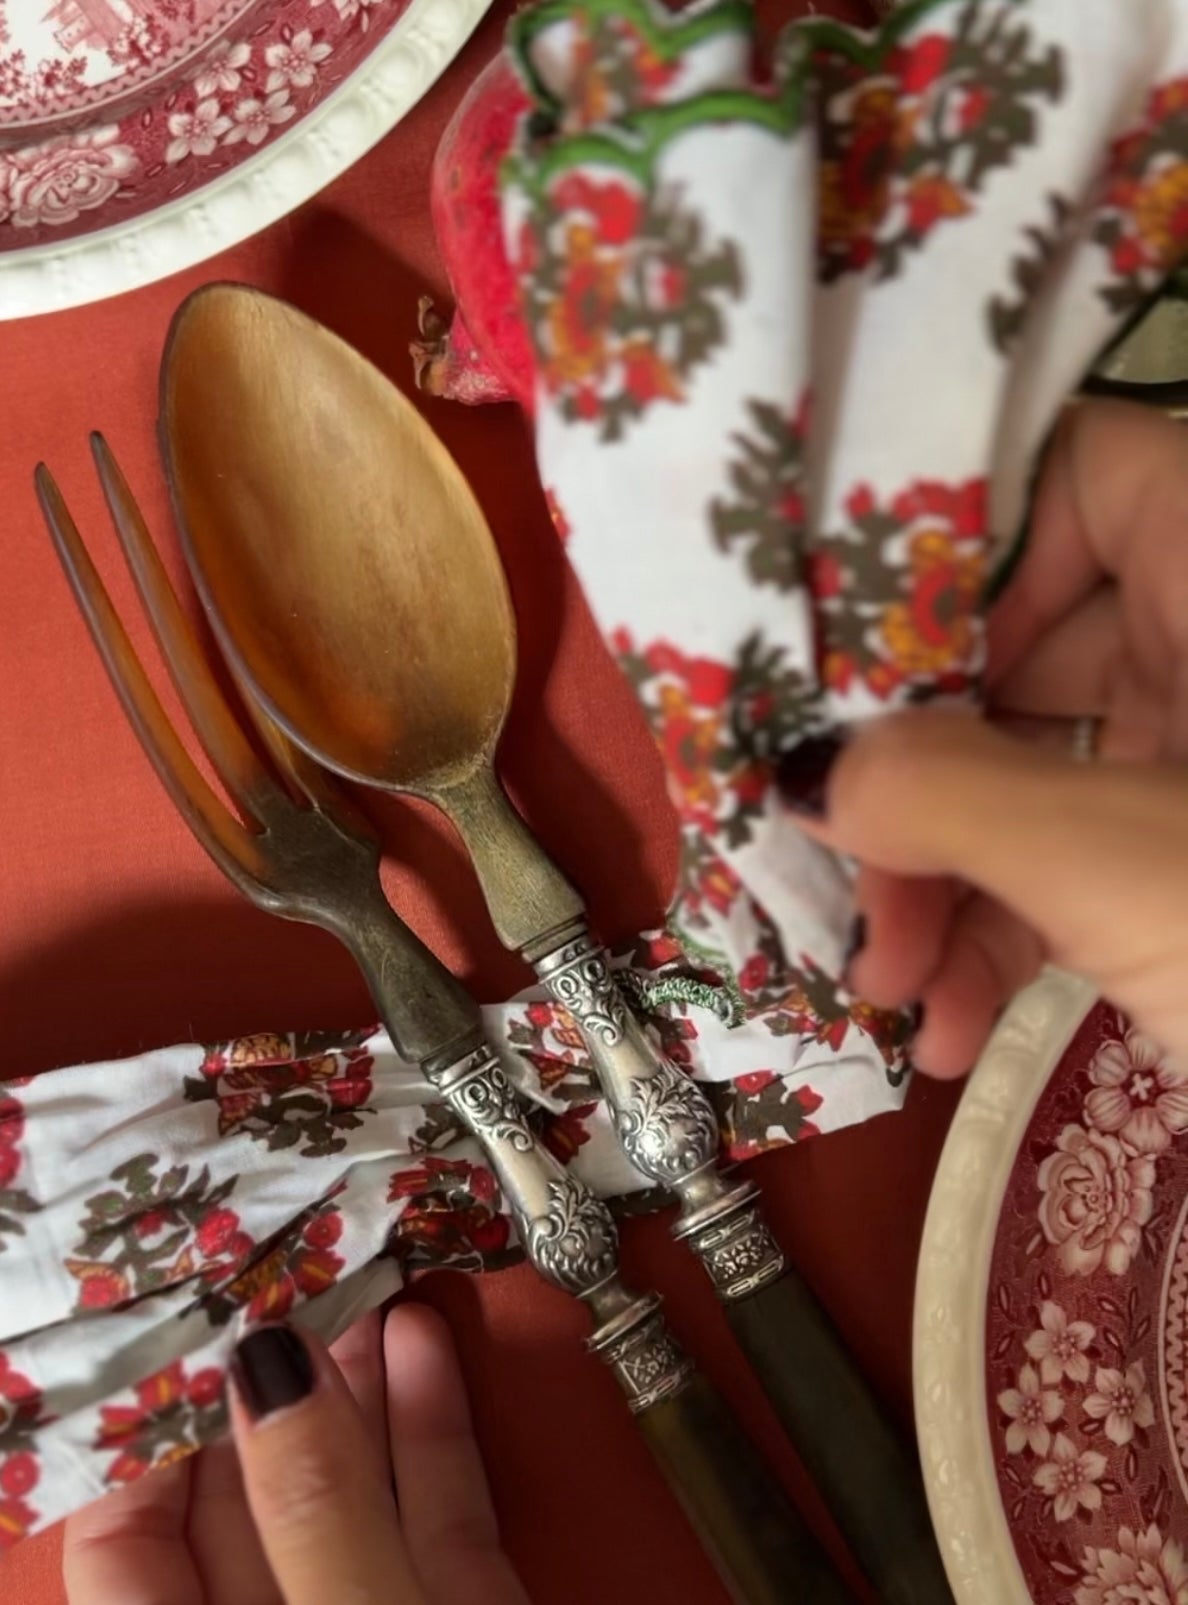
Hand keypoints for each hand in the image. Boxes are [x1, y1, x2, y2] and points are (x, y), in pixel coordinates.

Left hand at [64, 1305, 530, 1604]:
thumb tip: (269, 1361)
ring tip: (356, 1274)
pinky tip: (425, 1336)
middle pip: (244, 1500)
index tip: (171, 1312)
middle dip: (266, 1376)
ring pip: (349, 1494)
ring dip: (355, 1382)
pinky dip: (431, 1429)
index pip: (124, 1541)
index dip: (144, 1426)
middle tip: (279, 1263)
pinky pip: (436, 1517)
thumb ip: (315, 1510)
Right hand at [777, 400, 1187, 1071]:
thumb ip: (942, 795)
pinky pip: (1072, 856)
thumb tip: (801, 769)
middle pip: (1017, 650)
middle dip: (912, 773)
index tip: (860, 665)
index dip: (954, 553)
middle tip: (835, 862)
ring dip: (940, 877)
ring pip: (1030, 770)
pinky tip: (949, 1030)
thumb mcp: (1125, 864)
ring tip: (892, 987)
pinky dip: (1007, 931)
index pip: (1072, 477)